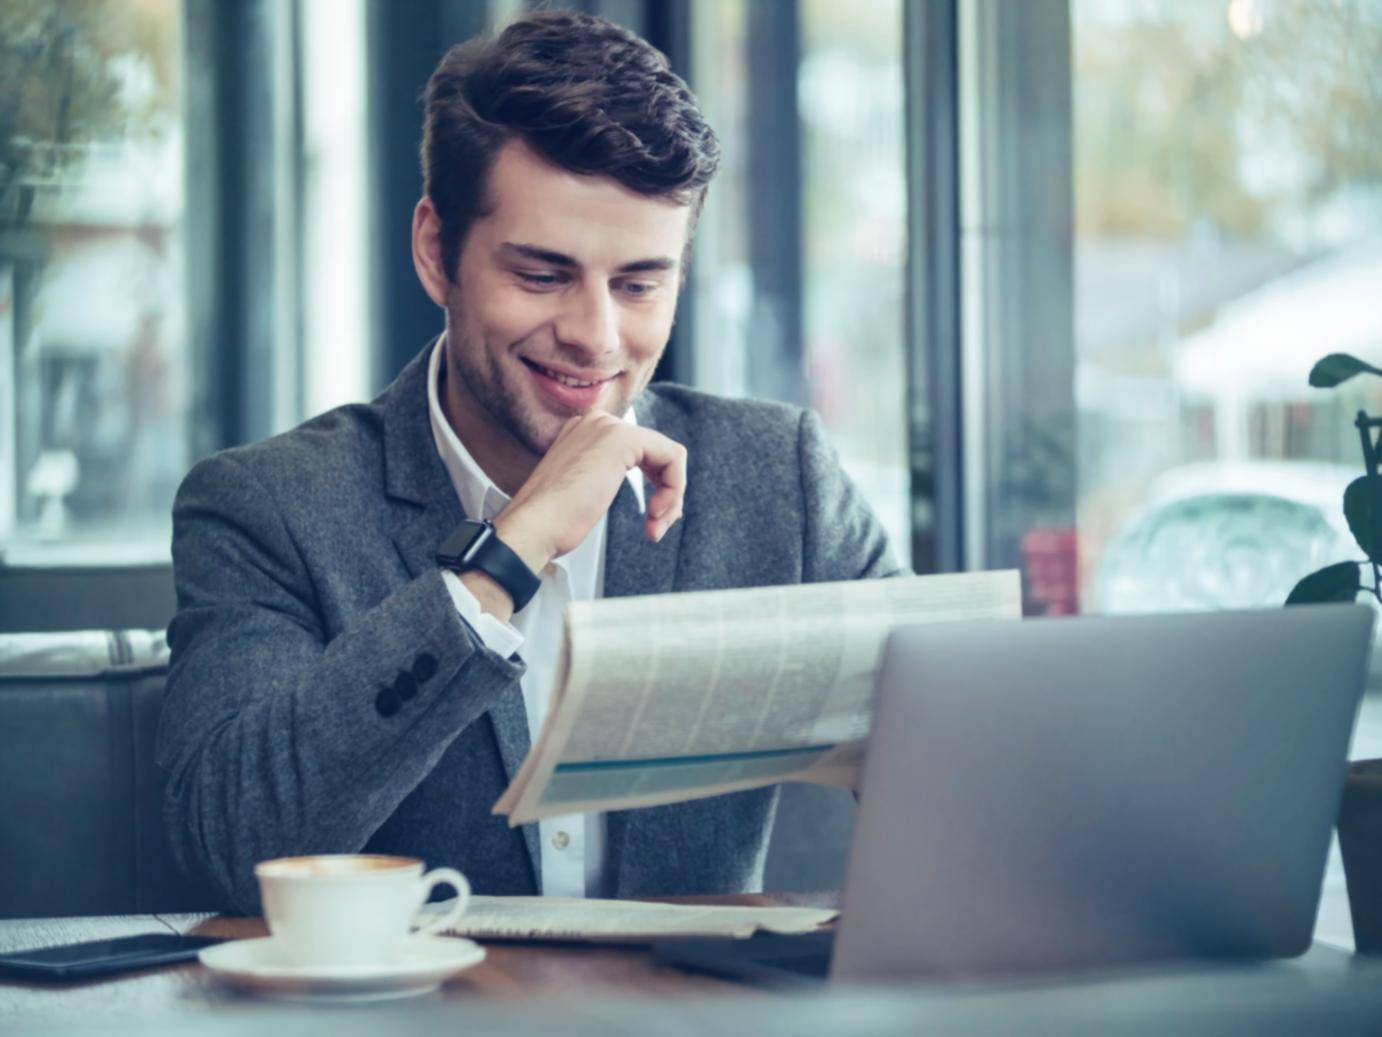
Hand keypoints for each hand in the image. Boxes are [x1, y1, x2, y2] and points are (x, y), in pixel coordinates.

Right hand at [493, 412, 686, 573]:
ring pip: (668, 456)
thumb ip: (606, 478)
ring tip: (655, 524)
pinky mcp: (621, 438)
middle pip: (657, 452)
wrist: (535, 527)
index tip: (651, 518)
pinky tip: (655, 513)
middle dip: (667, 492)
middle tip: (657, 524)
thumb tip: (646, 487)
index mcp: (584, 432)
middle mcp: (596, 423)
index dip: (655, 485)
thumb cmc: (552, 521)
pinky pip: (672, 456)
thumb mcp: (584, 492)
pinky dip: (673, 489)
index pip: (640, 451)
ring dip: (671, 496)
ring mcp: (607, 427)